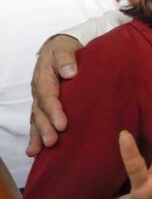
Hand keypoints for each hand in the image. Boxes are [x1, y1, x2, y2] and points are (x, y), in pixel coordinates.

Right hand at [28, 35, 81, 155]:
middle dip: (45, 127)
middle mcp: (39, 90)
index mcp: (44, 77)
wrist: (60, 47)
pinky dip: (35, 135)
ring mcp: (40, 99)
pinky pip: (37, 121)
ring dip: (38, 134)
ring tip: (38, 150)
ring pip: (37, 119)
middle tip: (52, 142)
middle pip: (40, 111)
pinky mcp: (43, 105)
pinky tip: (35, 151)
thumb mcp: (65, 49)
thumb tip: (70, 72)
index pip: (49, 96)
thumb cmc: (65, 49)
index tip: (62, 125)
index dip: (55, 111)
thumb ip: (66, 59)